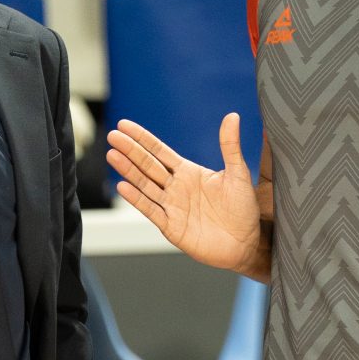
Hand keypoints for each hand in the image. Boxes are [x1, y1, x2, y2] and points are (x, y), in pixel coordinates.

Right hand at [106, 113, 263, 273]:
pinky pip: (151, 211)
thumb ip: (230, 145)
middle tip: (112, 136)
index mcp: (188, 172)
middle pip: (147, 165)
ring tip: (113, 156)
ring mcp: (171, 207)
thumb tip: (232, 116)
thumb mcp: (238, 173)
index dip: (142, 138)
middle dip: (130, 151)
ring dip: (129, 171)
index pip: (159, 151)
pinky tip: (124, 187)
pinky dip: (137, 199)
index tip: (124, 125)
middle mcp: (176, 188)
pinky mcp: (171, 227)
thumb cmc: (243, 210)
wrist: (246, 243)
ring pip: (145, 185)